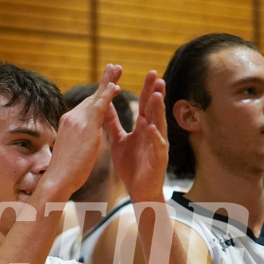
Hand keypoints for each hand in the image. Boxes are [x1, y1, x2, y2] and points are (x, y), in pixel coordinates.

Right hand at [46, 64, 121, 195]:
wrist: (58, 178)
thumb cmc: (66, 171)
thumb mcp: (74, 150)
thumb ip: (79, 139)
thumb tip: (81, 139)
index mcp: (70, 122)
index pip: (87, 104)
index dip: (99, 93)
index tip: (108, 82)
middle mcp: (72, 117)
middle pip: (91, 96)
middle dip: (104, 81)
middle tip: (115, 66)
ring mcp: (77, 120)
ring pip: (96, 97)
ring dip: (108, 81)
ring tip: (118, 68)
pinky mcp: (85, 127)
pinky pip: (99, 107)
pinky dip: (107, 95)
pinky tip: (116, 86)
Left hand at [105, 70, 167, 202]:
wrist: (138, 190)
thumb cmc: (131, 166)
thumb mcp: (118, 140)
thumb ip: (113, 123)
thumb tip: (104, 105)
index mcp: (143, 128)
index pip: (146, 104)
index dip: (147, 89)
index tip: (149, 72)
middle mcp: (153, 133)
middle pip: (154, 110)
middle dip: (156, 93)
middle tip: (157, 76)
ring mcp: (157, 146)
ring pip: (158, 125)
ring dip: (158, 111)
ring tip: (157, 96)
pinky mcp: (158, 160)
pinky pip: (157, 147)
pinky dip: (155, 137)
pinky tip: (151, 128)